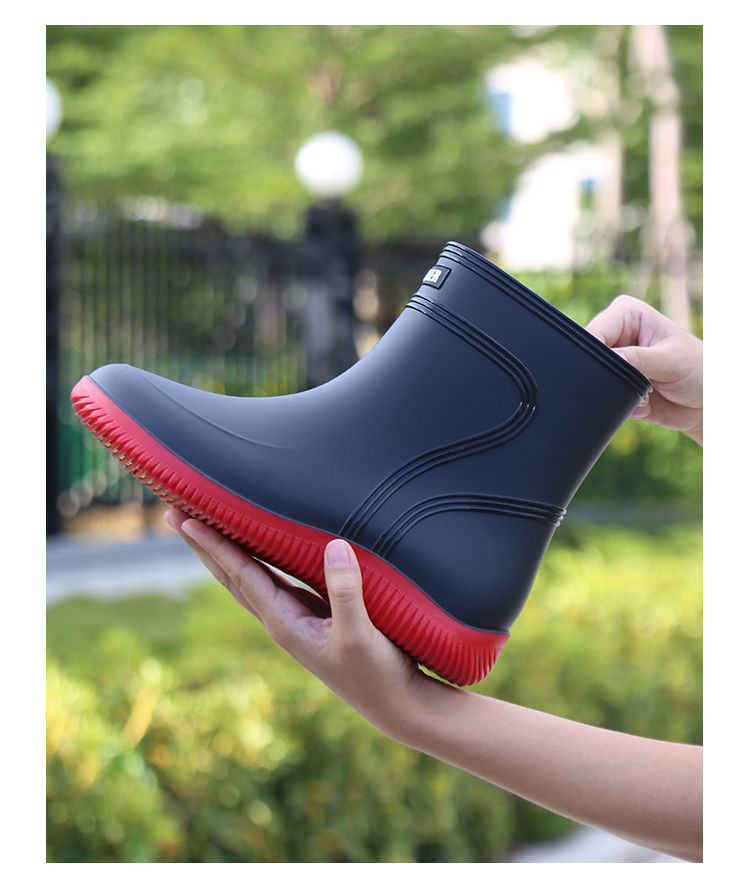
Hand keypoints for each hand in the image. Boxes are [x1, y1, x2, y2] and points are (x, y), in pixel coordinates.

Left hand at [164, 509, 436, 738]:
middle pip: (231, 576)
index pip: (241, 575)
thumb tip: (334, 546)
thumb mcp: (360, 634)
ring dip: (223, 552)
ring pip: (248, 578)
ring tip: (202, 526)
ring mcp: (295, 619)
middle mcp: (281, 620)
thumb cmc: (377, 673)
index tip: (187, 519)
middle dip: (204, 545)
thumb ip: (346, 591)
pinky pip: (272, 581)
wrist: (396, 705)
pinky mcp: (314, 617)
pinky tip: (254, 549)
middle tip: (173, 513)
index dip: (215, 545)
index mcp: (284, 623)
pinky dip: (255, 560)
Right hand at [586, 295, 702, 444]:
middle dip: (610, 376)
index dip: (594, 351)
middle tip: (641, 383)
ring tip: (647, 394)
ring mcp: (616, 361)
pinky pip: (603, 399)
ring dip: (618, 393)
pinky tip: (646, 404)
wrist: (708, 403)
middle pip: (590, 356)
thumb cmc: (700, 370)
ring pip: (594, 380)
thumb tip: (606, 360)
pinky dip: (623, 407)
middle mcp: (618, 336)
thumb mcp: (670, 360)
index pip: (595, 330)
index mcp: (628, 315)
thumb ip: (636, 359)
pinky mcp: (615, 385)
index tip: (614, 369)